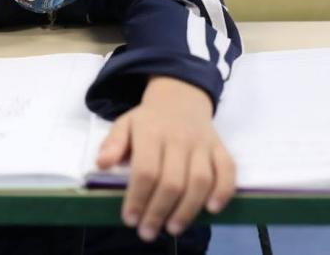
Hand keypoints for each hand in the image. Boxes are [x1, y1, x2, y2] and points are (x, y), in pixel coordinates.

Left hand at [96, 77, 235, 241]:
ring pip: (201, 180)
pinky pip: (228, 171)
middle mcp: (179, 138)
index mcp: (151, 132)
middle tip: (147, 232)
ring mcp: (203, 144)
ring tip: (173, 228)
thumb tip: (102, 163)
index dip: (138, 198)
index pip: (146, 170)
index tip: (129, 219)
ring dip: (187, 209)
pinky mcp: (220, 148)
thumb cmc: (148, 120)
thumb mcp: (124, 124)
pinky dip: (223, 191)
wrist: (180, 97)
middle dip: (159, 211)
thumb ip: (113, 144)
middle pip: (173, 181)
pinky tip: (212, 209)